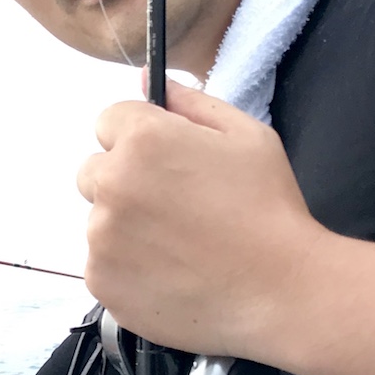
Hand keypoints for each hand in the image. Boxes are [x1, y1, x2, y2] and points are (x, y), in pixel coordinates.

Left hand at [76, 79, 323, 359]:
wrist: (280, 293)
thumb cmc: (269, 210)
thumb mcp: (246, 136)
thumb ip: (190, 102)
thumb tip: (145, 81)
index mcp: (142, 140)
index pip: (109, 121)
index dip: (140, 139)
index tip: (169, 162)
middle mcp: (111, 183)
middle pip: (94, 170)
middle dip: (125, 180)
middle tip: (176, 207)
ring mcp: (101, 236)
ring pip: (99, 220)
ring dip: (126, 226)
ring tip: (179, 245)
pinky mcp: (101, 280)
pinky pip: (102, 263)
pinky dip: (127, 267)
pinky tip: (170, 273)